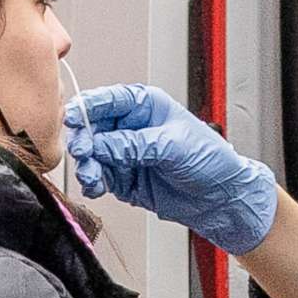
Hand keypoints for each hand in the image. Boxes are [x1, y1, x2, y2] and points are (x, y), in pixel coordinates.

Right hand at [65, 83, 279, 255]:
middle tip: (84, 152)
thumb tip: (101, 145)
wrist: (222, 198)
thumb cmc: (210, 160)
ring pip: (92, 154)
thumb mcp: (174, 146)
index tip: (75, 118)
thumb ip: (134, 145)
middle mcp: (131, 127)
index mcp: (146, 106)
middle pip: (93, 127)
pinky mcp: (123, 177)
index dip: (89, 107)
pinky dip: (93, 182)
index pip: (109, 99)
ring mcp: (125, 153)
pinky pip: (99, 177)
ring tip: (92, 176)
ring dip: (87, 165)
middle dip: (84, 140)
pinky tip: (96, 186)